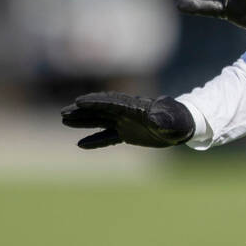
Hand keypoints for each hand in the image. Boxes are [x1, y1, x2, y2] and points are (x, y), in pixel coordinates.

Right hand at [61, 92, 194, 148]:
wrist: (182, 125)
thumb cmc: (178, 121)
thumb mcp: (171, 120)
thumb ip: (161, 117)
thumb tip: (154, 115)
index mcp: (135, 107)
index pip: (111, 103)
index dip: (96, 102)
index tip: (79, 101)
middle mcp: (126, 113)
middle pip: (100, 110)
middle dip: (82, 110)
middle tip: (63, 112)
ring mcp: (125, 122)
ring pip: (100, 120)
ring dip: (83, 120)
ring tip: (64, 120)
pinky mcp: (127, 134)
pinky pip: (107, 136)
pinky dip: (95, 140)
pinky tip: (80, 144)